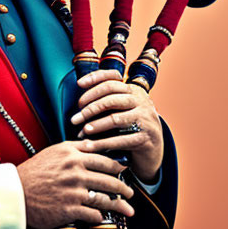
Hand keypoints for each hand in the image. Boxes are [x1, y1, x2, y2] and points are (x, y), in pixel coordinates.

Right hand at [16, 141, 134, 228]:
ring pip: (106, 198)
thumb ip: (74, 148)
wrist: (15, 193)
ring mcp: (74, 191)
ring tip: (128, 210)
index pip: (104, 159)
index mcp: (72, 154)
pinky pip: (94, 214)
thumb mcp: (53, 152)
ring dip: (120, 205)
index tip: (125, 171)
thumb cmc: (33, 172)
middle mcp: (75, 171)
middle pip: (110, 179)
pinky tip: (102, 218)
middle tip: (130, 193)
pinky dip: (100, 217)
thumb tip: (93, 143)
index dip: (118, 166)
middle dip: (124, 189)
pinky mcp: (70, 209)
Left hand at [70, 69, 163, 183]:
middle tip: (74, 119)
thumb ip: (107, 99)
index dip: (94, 78)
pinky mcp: (146, 137)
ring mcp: (145, 119)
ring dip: (95, 126)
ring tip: (82, 131)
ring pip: (115, 119)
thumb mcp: (122, 109)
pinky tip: (90, 146)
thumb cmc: (130, 127)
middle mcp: (141, 101)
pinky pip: (121, 140)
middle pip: (111, 98)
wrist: (153, 150)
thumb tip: (80, 93)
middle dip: (89, 108)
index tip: (78, 84)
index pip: (112, 79)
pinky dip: (103, 143)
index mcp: (134, 91)